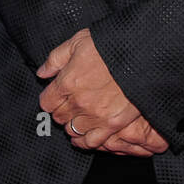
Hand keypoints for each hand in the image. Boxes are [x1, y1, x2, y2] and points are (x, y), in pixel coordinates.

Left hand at [36, 29, 168, 155]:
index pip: (46, 102)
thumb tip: (42, 73)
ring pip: (72, 130)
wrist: (141, 53)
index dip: (51, 98)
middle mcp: (79, 102)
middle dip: (62, 110)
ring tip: (80, 116)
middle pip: (59, 117)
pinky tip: (85, 136)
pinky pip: (92, 141)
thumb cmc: (111, 44)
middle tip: (71, 102)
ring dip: (73, 124)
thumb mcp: (78, 41)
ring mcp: (96, 115)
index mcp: (68, 82)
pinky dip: (85, 141)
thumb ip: (56, 59)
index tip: (57, 94)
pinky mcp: (113, 124)